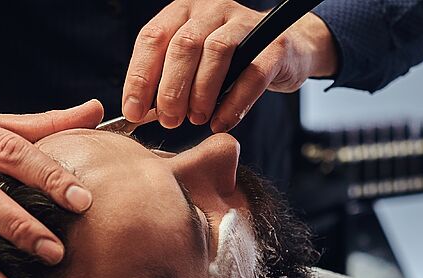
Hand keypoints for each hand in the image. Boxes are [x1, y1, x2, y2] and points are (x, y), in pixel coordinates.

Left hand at [123, 0, 336, 132]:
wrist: (288, 50)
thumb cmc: (234, 63)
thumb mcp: (197, 65)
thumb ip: (171, 80)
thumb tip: (142, 112)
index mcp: (184, 12)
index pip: (152, 39)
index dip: (140, 76)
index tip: (133, 111)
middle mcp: (211, 10)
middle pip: (183, 45)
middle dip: (171, 88)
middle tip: (169, 120)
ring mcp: (244, 24)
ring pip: (216, 52)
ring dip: (202, 92)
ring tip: (197, 120)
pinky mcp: (275, 45)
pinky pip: (252, 73)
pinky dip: (235, 102)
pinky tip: (222, 122)